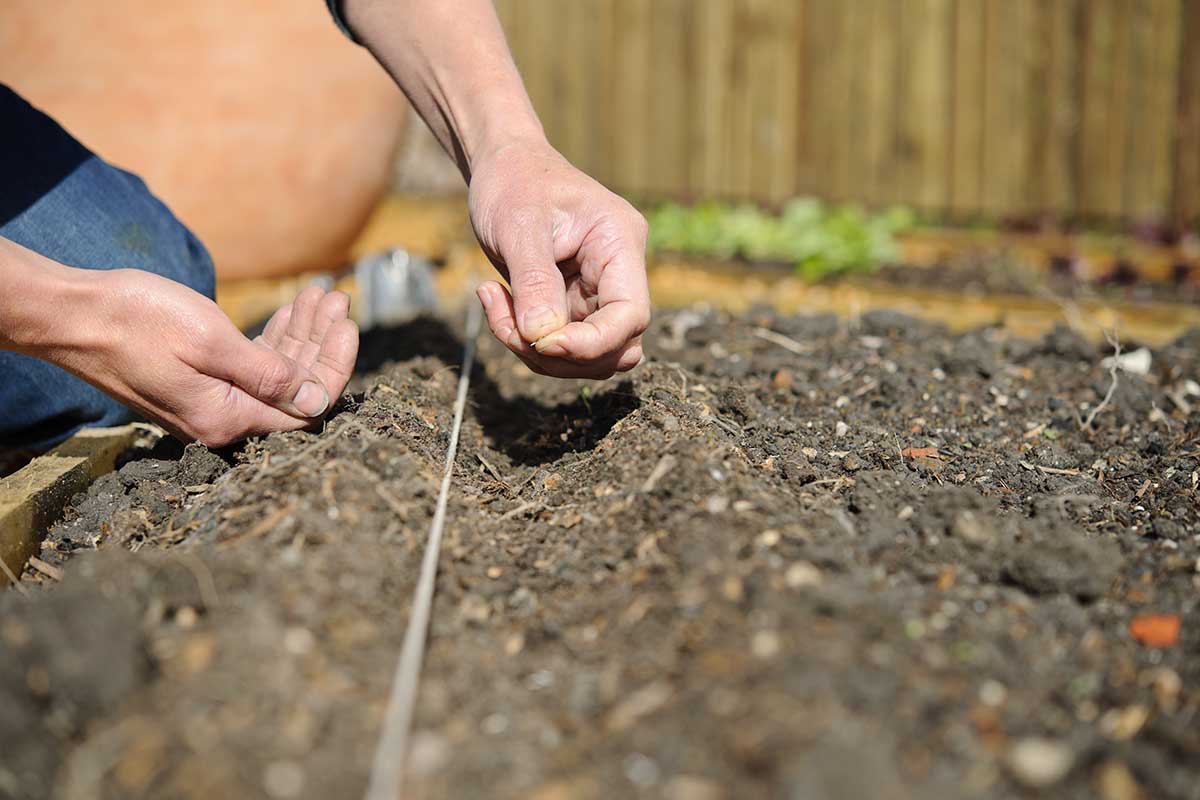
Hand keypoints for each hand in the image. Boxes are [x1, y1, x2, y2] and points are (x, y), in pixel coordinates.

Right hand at [48, 271, 357, 446]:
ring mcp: (209, 402)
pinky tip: (291, 312)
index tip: (348, 324)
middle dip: (321, 343)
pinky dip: (272, 339)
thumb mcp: (212, 342)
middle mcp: (222, 419)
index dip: (334, 367)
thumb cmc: (138, 321)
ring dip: (300, 335)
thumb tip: (317, 402)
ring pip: (273, 373)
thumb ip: (268, 376)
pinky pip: (249, 367)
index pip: (307, 407)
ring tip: (320, 293)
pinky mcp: (198, 382)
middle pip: (294, 389)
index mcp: (228, 418)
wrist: (73, 316)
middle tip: (337, 297)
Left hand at [468, 139, 649, 378]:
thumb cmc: (514, 181)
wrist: (502, 166)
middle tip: (508, 326)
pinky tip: (495, 301)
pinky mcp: (573, 305)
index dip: (592, 343)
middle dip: (560, 353)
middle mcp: (618, 273)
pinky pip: (559, 344)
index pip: (630, 315)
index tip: (542, 342)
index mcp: (620, 243)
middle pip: (615, 346)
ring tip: (495, 306)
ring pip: (588, 355)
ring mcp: (597, 293)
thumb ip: (534, 282)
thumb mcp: (519, 225)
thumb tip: (541, 337)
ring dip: (538, 352)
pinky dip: (525, 339)